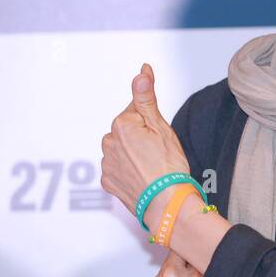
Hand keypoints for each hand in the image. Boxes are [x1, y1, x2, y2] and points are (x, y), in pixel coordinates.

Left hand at [100, 63, 191, 220]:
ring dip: (133, 154)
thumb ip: (146, 97)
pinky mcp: (108, 182)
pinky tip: (142, 177)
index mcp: (121, 125)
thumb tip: (141, 73)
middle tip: (158, 152)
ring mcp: (107, 164)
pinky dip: (128, 171)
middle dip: (140, 137)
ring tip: (152, 167)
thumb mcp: (161, 126)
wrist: (166, 203)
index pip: (135, 111)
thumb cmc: (168, 166)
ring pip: (121, 150)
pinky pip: (117, 169)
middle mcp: (108, 142)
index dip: (151, 121)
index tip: (160, 136)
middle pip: (126, 130)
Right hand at [146, 250, 228, 276]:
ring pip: (218, 266)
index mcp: (171, 276)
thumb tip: (175, 258)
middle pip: (204, 251)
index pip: (183, 245)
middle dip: (205, 250)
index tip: (193, 242)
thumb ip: (164, 275)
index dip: (188, 243)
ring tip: (220, 267)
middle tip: (210, 248)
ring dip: (218, 265)